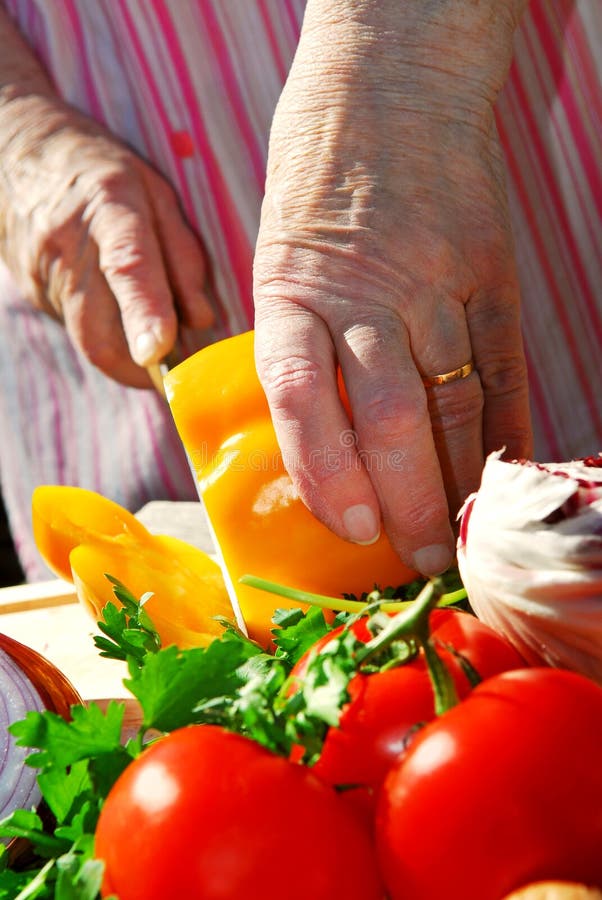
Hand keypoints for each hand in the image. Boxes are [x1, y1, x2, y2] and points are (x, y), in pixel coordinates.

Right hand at [0, 96, 212, 385]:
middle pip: (100, 332)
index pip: (128, 265)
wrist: (15, 153)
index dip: (145, 313)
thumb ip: (183, 256)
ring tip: (150, 331)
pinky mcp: (34, 295)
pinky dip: (107, 332)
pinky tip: (115, 305)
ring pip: (91, 340)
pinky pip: (78, 328)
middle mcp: (68, 245)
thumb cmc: (103, 172)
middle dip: (142, 369)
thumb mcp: (157, 195)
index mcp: (111, 205)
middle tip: (175, 370)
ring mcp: (42, 275)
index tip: (158, 353)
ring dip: (127, 354)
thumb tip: (201, 321)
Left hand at [253, 0, 532, 574]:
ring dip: (456, 474)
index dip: (324, 470)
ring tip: (457, 533)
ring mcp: (435, 280)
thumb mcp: (277, 250)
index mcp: (293, 287)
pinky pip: (501, 359)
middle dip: (403, 496)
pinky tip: (506, 466)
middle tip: (414, 556)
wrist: (392, 78)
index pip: (300, 395)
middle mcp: (365, 291)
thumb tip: (318, 431)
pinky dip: (507, 419)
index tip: (347, 526)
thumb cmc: (319, 171)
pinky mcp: (489, 269)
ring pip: (451, 398)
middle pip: (388, 414)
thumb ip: (299, 338)